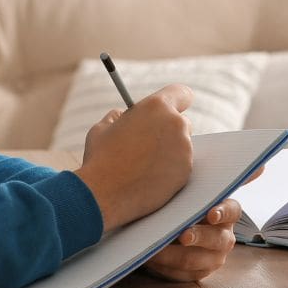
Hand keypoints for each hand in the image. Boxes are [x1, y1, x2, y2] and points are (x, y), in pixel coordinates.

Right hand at [73, 84, 193, 231]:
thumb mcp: (104, 127)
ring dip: (169, 152)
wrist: (104, 194)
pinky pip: (181, 167)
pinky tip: (149, 178)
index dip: (176, 100)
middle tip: (150, 142)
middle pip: (182, 122)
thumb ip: (120, 116)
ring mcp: (184, 149)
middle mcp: (176, 124)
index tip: (171, 107)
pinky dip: (170, 171)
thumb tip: (125, 115)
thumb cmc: (100, 158)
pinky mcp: (186, 172)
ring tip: (143, 165)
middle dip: (169, 131)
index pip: (181, 93)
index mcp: (156, 106)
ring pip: (181, 147)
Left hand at [144, 165, 263, 282]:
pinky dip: (165, 266)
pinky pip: (181, 274)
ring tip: (156, 247)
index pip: (232, 211)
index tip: (209, 214)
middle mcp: (224, 236)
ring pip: (195, 260)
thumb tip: (260, 166)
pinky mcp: (196, 273)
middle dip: (198, 236)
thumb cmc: (182, 198)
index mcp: (228, 211)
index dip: (222, 212)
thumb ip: (217, 174)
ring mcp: (212, 257)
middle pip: (216, 239)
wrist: (165, 222)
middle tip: (181, 234)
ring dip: (174, 254)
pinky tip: (151, 257)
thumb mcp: (195, 183)